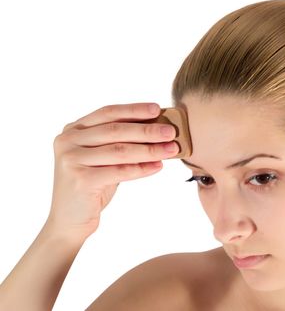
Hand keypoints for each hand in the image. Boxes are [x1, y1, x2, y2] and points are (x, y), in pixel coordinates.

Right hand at [46, 102, 178, 240]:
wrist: (69, 220)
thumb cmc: (92, 184)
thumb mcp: (102, 158)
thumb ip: (120, 142)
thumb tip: (157, 129)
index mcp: (73, 130)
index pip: (108, 113)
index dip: (134, 110)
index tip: (157, 109)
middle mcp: (68, 141)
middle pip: (116, 130)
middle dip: (147, 130)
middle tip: (171, 131)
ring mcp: (71, 160)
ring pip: (120, 150)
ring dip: (150, 149)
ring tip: (171, 149)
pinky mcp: (80, 180)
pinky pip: (120, 171)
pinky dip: (142, 168)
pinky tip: (158, 166)